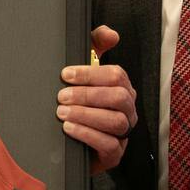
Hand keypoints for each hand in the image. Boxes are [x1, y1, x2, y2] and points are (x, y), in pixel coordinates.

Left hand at [60, 25, 137, 173]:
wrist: (68, 143)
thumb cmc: (79, 104)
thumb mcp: (83, 75)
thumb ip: (95, 47)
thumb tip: (112, 34)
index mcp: (122, 88)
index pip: (116, 75)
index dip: (90, 74)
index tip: (65, 75)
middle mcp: (128, 110)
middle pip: (119, 97)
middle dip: (87, 95)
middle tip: (61, 97)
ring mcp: (123, 133)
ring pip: (115, 121)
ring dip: (86, 115)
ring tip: (62, 113)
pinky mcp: (115, 155)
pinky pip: (109, 145)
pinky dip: (88, 135)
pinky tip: (69, 129)